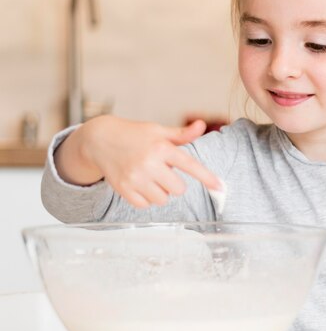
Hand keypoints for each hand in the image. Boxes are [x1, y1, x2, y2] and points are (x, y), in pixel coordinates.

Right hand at [55, 115, 221, 207]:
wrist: (99, 139)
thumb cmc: (134, 135)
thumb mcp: (158, 131)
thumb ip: (181, 134)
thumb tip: (202, 125)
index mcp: (161, 147)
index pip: (190, 165)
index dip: (207, 177)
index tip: (221, 187)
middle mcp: (148, 163)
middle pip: (178, 189)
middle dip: (175, 183)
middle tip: (163, 171)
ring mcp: (135, 178)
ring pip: (163, 199)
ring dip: (161, 192)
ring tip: (150, 177)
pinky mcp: (123, 189)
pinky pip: (146, 205)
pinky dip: (146, 198)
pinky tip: (140, 184)